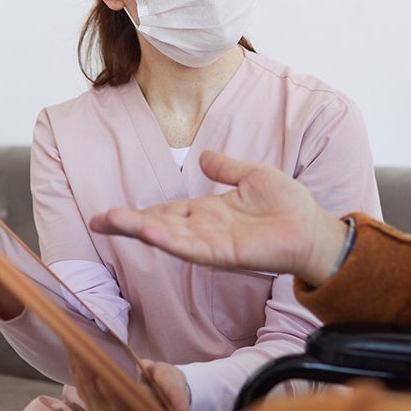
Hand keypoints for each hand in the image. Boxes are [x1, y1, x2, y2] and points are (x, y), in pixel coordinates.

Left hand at [69, 354, 190, 410]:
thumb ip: (176, 394)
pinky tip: (73, 349)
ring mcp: (100, 409)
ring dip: (78, 369)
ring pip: (85, 391)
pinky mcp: (90, 398)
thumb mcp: (173, 382)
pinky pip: (80, 383)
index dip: (112, 395)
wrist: (151, 384)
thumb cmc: (162, 383)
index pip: (122, 409)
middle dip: (88, 376)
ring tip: (76, 346)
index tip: (104, 378)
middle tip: (82, 354)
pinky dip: (75, 366)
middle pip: (98, 399)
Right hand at [89, 150, 349, 285]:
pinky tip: (148, 232)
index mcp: (206, 212)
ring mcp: (210, 243)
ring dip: (138, 229)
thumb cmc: (288, 206)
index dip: (138, 213)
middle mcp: (203, 229)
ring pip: (167, 236)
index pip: (165, 212)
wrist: (314, 229)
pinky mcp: (223, 254)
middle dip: (127, 224)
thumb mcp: (252, 176)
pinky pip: (191, 247)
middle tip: (96, 220)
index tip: (108, 214)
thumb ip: (226, 168)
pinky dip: (169, 240)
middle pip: (157, 225)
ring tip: (109, 221)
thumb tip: (203, 156)